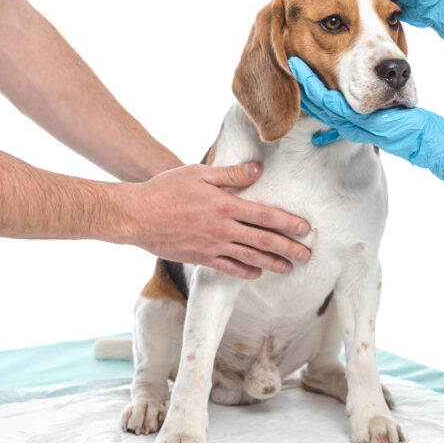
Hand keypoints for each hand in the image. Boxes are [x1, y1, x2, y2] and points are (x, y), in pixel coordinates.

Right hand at [125, 162, 311, 278]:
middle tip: (307, 255)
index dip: (288, 223)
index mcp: (225, 206)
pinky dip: (245, 271)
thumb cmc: (166, 190)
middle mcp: (222, 229)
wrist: (136, 216)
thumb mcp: (199, 173)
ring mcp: (212, 246)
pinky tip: (257, 273)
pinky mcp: (200, 258)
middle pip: (263, 241)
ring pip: (249, 258)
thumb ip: (230, 174)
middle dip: (288, 248)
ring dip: (272, 264)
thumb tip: (257, 169)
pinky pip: (228, 268)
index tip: (305, 229)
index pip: (265, 216)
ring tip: (289, 268)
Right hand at [288, 57, 443, 183]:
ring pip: (320, 104)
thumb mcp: (382, 104)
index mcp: (349, 116)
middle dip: (300, 80)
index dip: (307, 81)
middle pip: (316, 101)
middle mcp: (346, 121)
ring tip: (294, 66)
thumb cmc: (404, 117)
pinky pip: (334, 109)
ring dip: (305, 85)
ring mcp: (350, 123)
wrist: (420, 137)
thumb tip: (368, 70)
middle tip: (288, 59)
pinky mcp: (357, 124)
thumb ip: (368, 93)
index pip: (322, 98)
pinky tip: (311, 81)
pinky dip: (320, 94)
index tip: (297, 61)